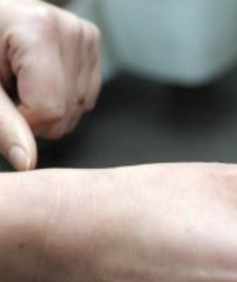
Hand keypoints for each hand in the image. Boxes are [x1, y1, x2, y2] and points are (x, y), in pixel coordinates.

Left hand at [0, 0, 100, 169]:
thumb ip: (3, 124)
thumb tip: (26, 161)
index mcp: (37, 31)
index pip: (50, 109)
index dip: (23, 120)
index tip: (4, 103)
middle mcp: (69, 29)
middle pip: (68, 110)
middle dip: (38, 114)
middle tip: (11, 90)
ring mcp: (84, 35)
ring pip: (81, 106)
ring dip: (51, 106)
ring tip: (23, 80)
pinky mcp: (91, 42)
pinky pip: (88, 94)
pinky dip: (65, 96)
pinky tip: (41, 78)